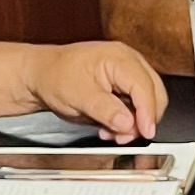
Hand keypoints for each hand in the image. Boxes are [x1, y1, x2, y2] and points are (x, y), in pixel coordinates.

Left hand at [31, 39, 166, 141]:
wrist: (40, 75)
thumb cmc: (54, 76)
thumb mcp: (77, 95)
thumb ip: (105, 109)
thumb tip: (129, 123)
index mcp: (119, 58)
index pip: (144, 86)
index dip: (148, 112)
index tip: (146, 132)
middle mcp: (128, 62)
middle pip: (154, 94)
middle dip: (143, 119)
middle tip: (125, 137)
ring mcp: (128, 74)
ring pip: (148, 103)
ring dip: (134, 123)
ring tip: (111, 132)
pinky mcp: (124, 86)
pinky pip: (136, 107)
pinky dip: (127, 121)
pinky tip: (110, 127)